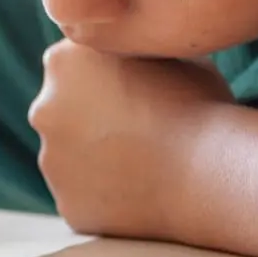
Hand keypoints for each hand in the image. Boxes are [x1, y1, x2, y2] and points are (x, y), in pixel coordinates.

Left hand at [29, 40, 234, 238]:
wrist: (213, 170)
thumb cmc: (199, 103)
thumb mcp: (163, 51)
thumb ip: (127, 50)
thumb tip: (123, 51)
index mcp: (63, 61)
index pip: (71, 66)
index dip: (104, 79)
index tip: (134, 92)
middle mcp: (44, 110)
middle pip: (61, 113)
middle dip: (90, 120)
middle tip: (138, 131)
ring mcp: (52, 163)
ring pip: (70, 160)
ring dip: (97, 160)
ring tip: (146, 165)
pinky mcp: (69, 206)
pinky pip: (86, 200)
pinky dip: (108, 198)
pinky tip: (144, 194)